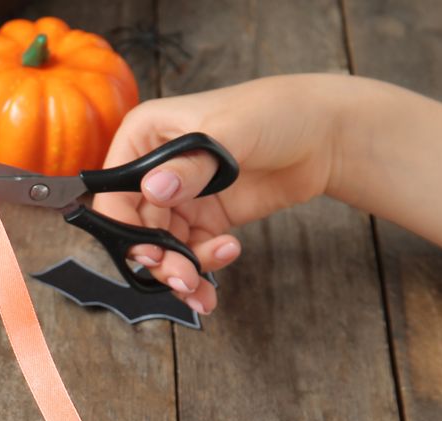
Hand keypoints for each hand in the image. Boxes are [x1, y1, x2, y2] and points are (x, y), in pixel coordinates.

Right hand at [94, 74, 348, 313]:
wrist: (325, 132)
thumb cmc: (275, 112)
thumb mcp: (230, 133)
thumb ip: (190, 165)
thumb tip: (153, 189)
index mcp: (144, 136)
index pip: (115, 193)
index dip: (126, 229)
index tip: (150, 254)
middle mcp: (154, 168)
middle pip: (138, 228)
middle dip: (159, 259)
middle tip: (183, 278)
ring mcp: (180, 195)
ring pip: (163, 247)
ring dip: (180, 271)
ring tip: (202, 287)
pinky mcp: (205, 218)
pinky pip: (191, 251)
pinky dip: (202, 267)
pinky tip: (227, 256)